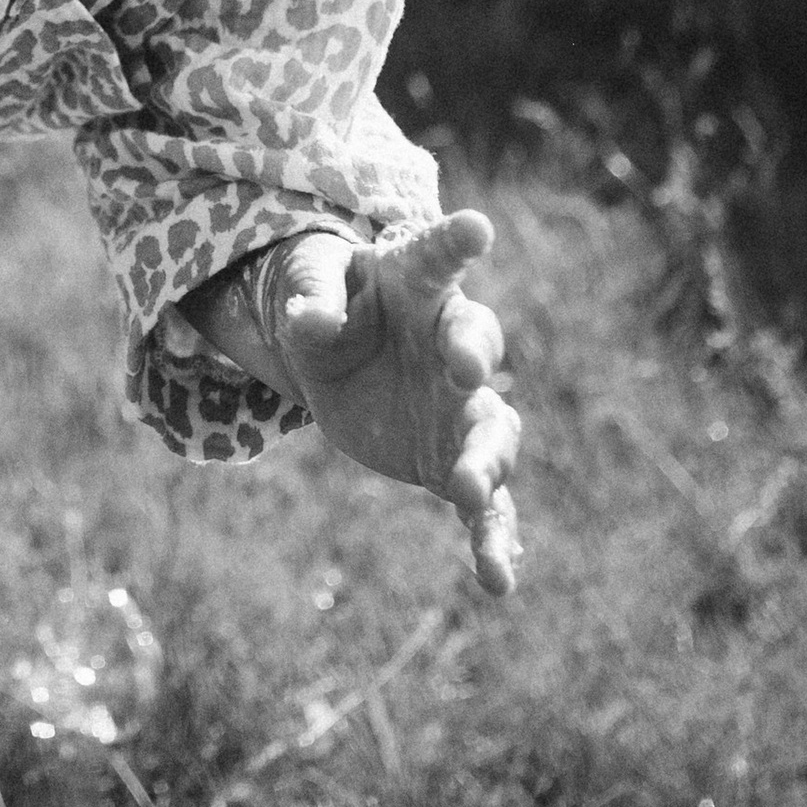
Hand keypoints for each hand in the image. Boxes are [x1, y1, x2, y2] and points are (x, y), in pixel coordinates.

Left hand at [271, 212, 522, 596]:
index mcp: (417, 284)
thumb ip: (313, 300)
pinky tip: (499, 580)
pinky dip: (494, 539)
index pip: (438, 257)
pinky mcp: (455, 462)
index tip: (476, 226)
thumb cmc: (331, 303)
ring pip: (492, 431)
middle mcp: (452, 343)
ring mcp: (462, 407)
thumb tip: (308, 317)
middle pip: (477, 345)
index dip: (455, 240)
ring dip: (487, 459)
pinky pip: (486, 505)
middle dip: (473, 356)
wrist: (339, 360)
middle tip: (464, 369)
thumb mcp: (308, 290)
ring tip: (469, 488)